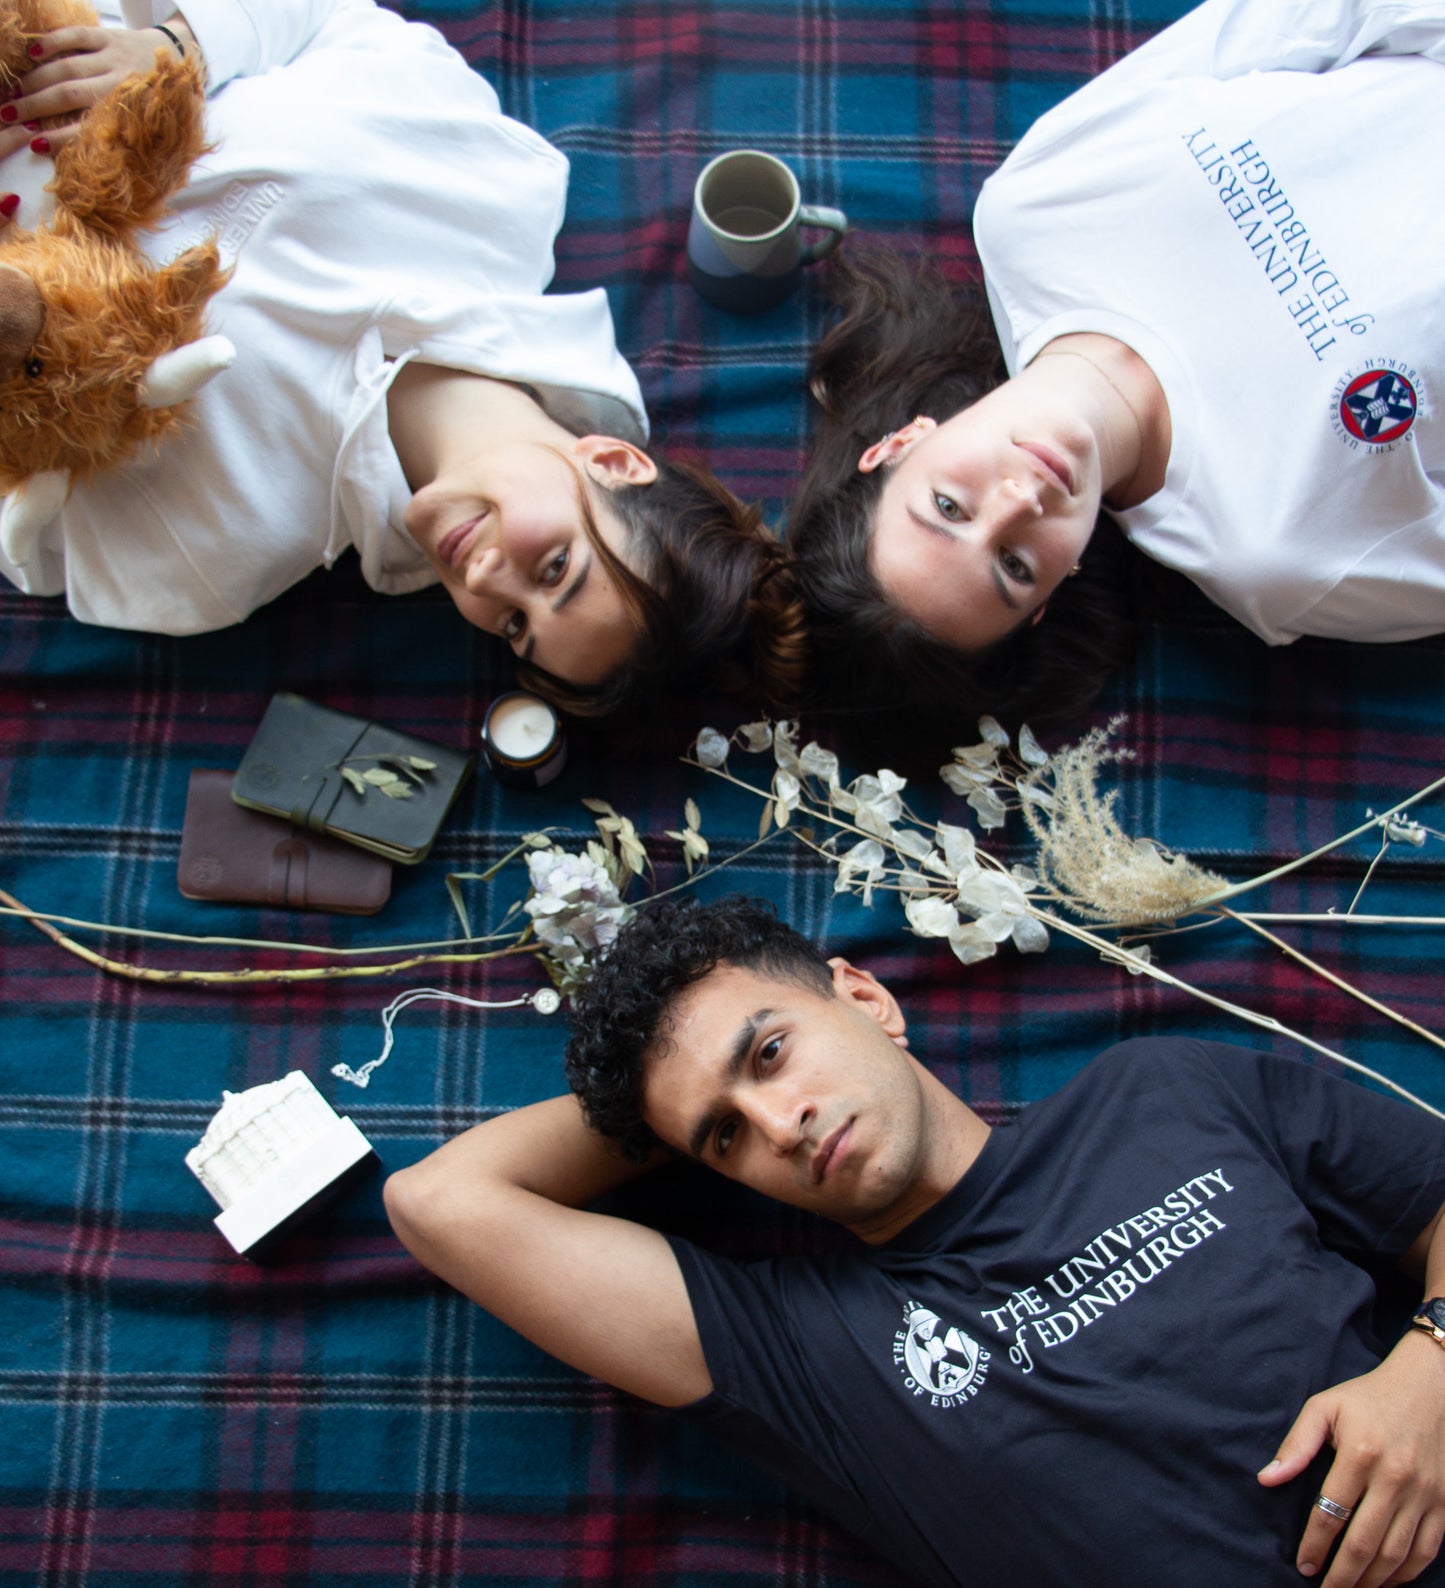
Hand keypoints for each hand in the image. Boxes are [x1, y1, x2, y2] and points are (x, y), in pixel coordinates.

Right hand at [0, 24, 194, 157]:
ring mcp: (115, 58)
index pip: (89, 129)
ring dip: (36, 79)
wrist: (183, 63)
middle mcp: (123, 86)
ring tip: (13, 92)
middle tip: (8, 115)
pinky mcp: (110, 36)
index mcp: (134, 116)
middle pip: (69, 96)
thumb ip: (134, 150)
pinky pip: (77, 36)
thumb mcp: (158, 135)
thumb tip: (113, 180)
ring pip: (68, 67)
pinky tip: (31, 53)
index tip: (33, 144)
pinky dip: (52, 42)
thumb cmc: (165, 107)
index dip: (59, 137)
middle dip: (35, 106)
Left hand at [1258, 1332, 1444, 1585]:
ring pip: (1397, 1554)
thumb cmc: (1368, 1397)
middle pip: (1365, 1543)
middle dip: (1343, 1575)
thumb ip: (1296, 1444)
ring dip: (1373, 1581)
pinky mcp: (1444, 1503)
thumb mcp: (1325, 1407)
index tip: (1303, 1565)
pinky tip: (1387, 1581)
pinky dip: (1406, 1573)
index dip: (1315, 1545)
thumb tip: (1267, 1479)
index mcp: (1361, 1454)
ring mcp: (1424, 1494)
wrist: (1429, 1387)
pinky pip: (1427, 1550)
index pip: (1331, 1513)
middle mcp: (1395, 1478)